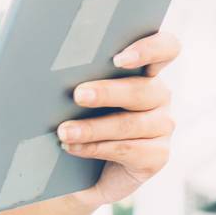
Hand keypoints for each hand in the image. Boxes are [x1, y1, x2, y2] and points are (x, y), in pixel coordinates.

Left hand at [60, 28, 180, 207]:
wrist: (91, 166)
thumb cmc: (83, 115)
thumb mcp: (82, 93)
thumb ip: (80, 75)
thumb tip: (51, 65)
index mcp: (145, 69)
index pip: (165, 48)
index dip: (149, 49)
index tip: (119, 59)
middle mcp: (158, 95)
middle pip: (141, 90)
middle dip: (107, 92)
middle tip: (78, 95)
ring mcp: (161, 125)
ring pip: (130, 124)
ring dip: (93, 128)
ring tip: (65, 132)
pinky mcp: (158, 154)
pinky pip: (128, 150)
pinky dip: (97, 148)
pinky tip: (74, 147)